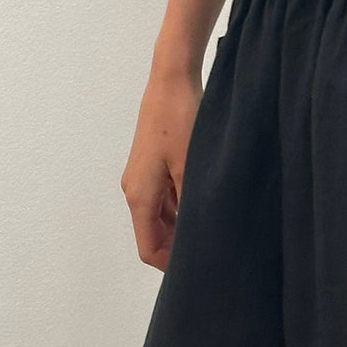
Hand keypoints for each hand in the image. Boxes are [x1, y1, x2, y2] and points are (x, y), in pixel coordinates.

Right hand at [121, 67, 203, 269]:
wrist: (171, 79)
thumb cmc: (180, 120)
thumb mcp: (192, 169)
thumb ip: (191, 208)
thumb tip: (199, 238)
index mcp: (140, 196)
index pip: (148, 249)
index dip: (170, 266)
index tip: (197, 267)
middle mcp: (135, 190)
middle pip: (153, 235)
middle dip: (178, 246)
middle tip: (211, 247)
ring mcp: (141, 177)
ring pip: (160, 218)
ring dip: (181, 226)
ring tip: (212, 224)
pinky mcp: (151, 166)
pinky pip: (164, 199)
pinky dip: (181, 207)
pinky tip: (204, 200)